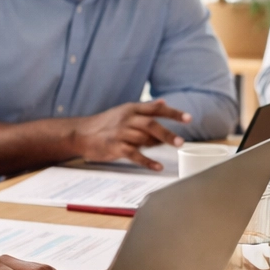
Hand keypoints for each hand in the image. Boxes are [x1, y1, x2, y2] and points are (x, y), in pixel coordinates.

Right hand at [73, 100, 191, 169]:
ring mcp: (120, 133)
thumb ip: (145, 109)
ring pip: (143, 139)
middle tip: (181, 142)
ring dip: (158, 145)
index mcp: (131, 109)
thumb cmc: (106, 124)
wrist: (80, 133)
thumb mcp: (125, 111)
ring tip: (173, 151)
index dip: (173, 113)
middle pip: (151, 124)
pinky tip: (157, 167)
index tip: (189, 118)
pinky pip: (134, 154)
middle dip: (167, 133)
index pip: (156, 109)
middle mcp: (127, 119)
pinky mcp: (114, 147)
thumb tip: (163, 103)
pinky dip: (147, 161)